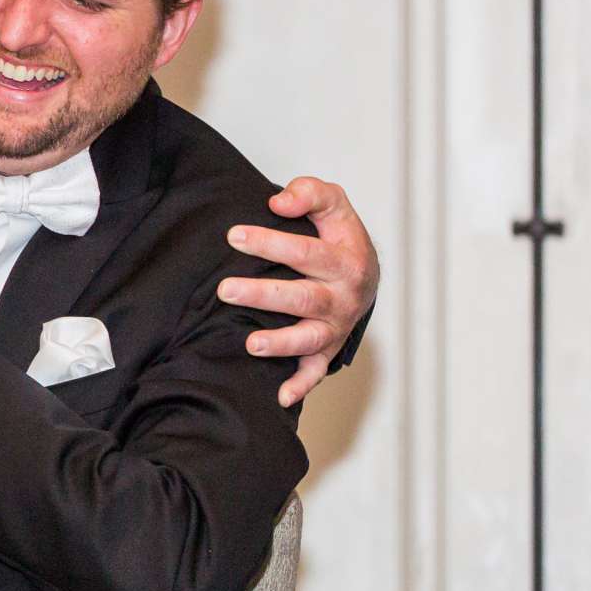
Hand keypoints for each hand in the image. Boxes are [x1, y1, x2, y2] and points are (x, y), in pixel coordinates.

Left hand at [219, 177, 379, 407]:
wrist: (366, 276)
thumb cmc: (339, 239)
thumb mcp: (334, 206)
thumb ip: (310, 194)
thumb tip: (278, 202)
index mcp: (346, 261)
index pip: (305, 252)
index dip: (269, 243)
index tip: (233, 236)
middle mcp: (342, 298)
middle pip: (302, 298)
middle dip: (263, 295)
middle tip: (225, 289)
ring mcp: (335, 327)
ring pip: (308, 339)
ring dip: (280, 343)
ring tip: (250, 344)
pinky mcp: (327, 349)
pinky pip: (315, 371)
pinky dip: (300, 385)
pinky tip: (280, 397)